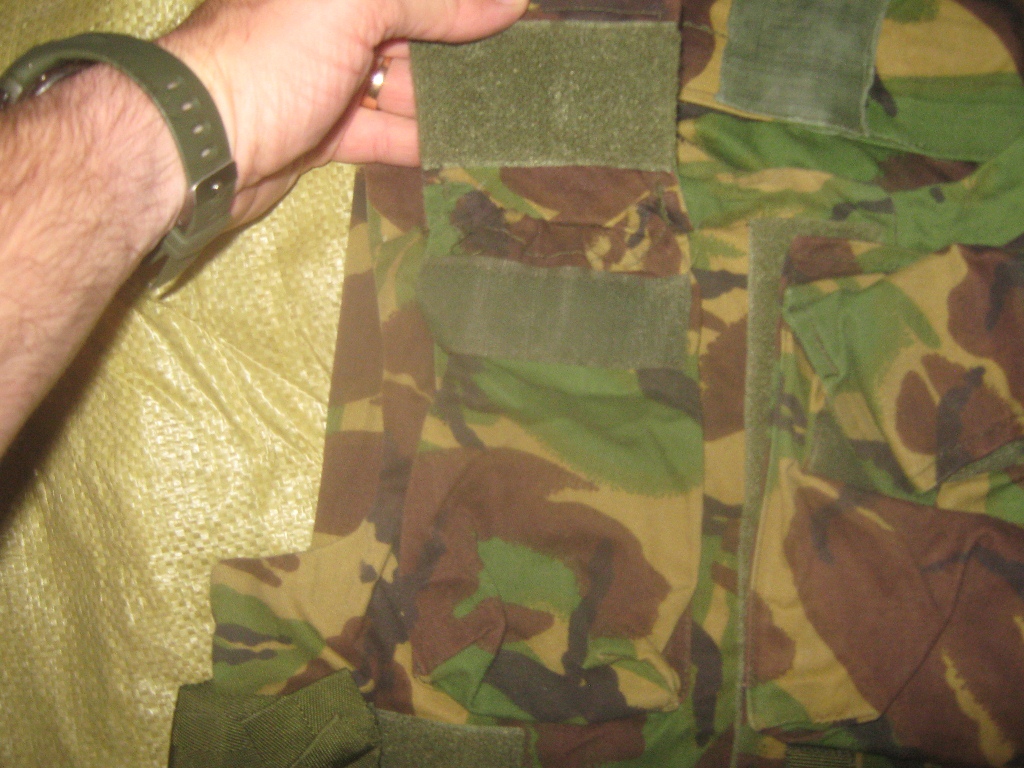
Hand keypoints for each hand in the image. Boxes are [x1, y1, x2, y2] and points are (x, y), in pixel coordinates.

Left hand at [159, 0, 527, 224]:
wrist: (202, 148)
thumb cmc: (273, 58)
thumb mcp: (353, 6)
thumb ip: (432, 3)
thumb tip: (507, 3)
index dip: (462, 6)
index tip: (517, 17)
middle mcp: (329, 22)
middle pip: (412, 31)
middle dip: (462, 50)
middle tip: (521, 70)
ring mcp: (326, 80)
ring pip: (402, 86)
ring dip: (450, 101)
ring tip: (507, 111)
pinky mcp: (324, 133)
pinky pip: (383, 134)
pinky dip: (420, 141)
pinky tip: (464, 147)